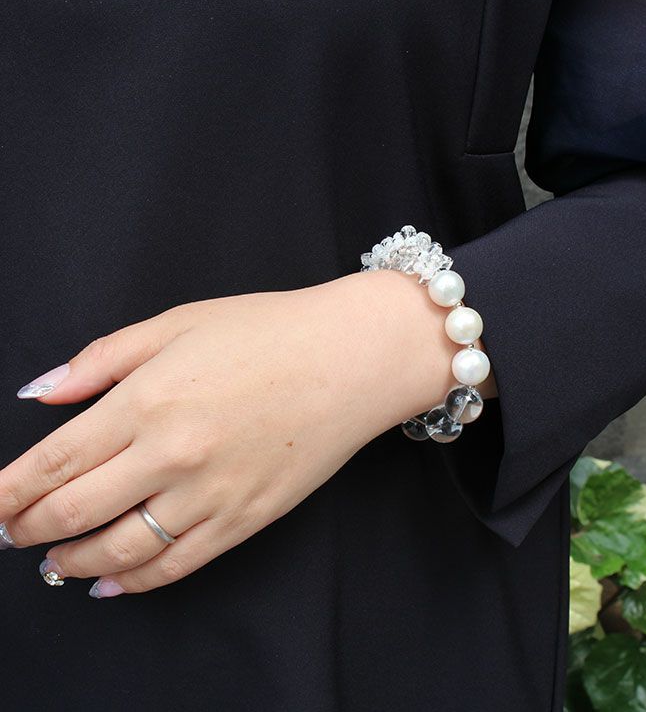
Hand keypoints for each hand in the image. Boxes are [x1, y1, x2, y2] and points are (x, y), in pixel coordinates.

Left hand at [0, 270, 495, 596]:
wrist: (352, 358)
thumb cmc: (270, 330)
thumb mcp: (179, 322)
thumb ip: (103, 359)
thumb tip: (40, 391)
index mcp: (147, 400)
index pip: (50, 465)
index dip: (4, 494)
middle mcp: (171, 455)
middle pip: (72, 514)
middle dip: (26, 530)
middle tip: (8, 534)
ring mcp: (211, 494)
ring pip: (119, 551)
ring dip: (70, 563)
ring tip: (50, 562)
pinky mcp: (246, 518)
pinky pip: (176, 565)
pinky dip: (132, 582)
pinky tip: (109, 584)